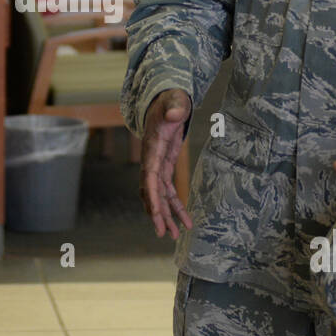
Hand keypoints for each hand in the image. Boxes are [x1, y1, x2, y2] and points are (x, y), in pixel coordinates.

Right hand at [139, 89, 193, 239]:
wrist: (166, 99)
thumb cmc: (170, 99)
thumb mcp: (174, 100)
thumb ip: (174, 106)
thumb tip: (175, 113)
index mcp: (152, 148)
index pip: (149, 176)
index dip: (151, 195)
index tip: (155, 213)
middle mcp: (151, 160)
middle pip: (151, 191)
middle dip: (157, 213)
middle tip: (163, 233)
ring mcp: (157, 165)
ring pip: (159, 196)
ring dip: (166, 215)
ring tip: (174, 235)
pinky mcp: (165, 166)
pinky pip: (168, 191)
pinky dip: (176, 206)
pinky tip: (185, 221)